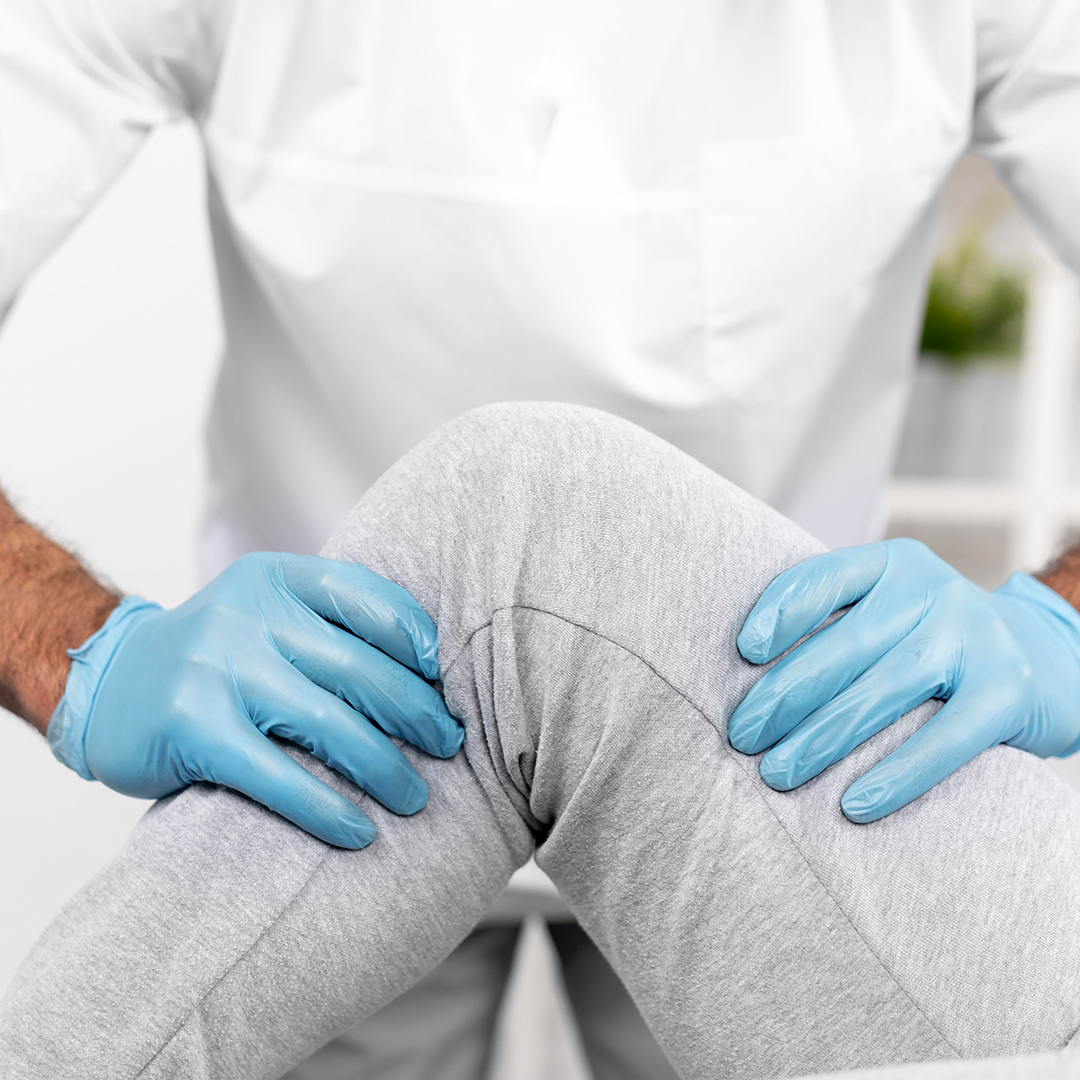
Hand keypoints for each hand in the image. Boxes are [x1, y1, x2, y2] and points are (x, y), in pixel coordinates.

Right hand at [49, 553, 461, 847]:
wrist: (106, 684)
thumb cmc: (215, 657)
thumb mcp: (265, 615)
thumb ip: (328, 627)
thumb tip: (427, 674)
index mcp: (275, 578)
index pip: (363, 596)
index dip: (414, 637)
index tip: (443, 677)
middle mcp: (247, 614)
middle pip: (357, 666)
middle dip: (416, 712)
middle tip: (449, 745)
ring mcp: (217, 668)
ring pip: (328, 723)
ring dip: (384, 767)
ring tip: (415, 796)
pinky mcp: (192, 727)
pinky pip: (278, 775)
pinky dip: (326, 808)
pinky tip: (359, 831)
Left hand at [727, 538, 1079, 821]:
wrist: (1046, 654)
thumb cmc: (933, 641)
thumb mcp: (888, 612)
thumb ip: (834, 630)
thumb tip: (749, 688)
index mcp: (892, 566)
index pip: (826, 577)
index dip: (782, 611)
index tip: (745, 652)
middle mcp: (933, 590)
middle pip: (845, 646)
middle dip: (785, 695)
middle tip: (742, 735)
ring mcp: (975, 636)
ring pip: (884, 691)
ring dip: (822, 739)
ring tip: (777, 773)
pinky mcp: (1009, 689)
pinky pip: (944, 738)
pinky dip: (896, 774)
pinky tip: (853, 804)